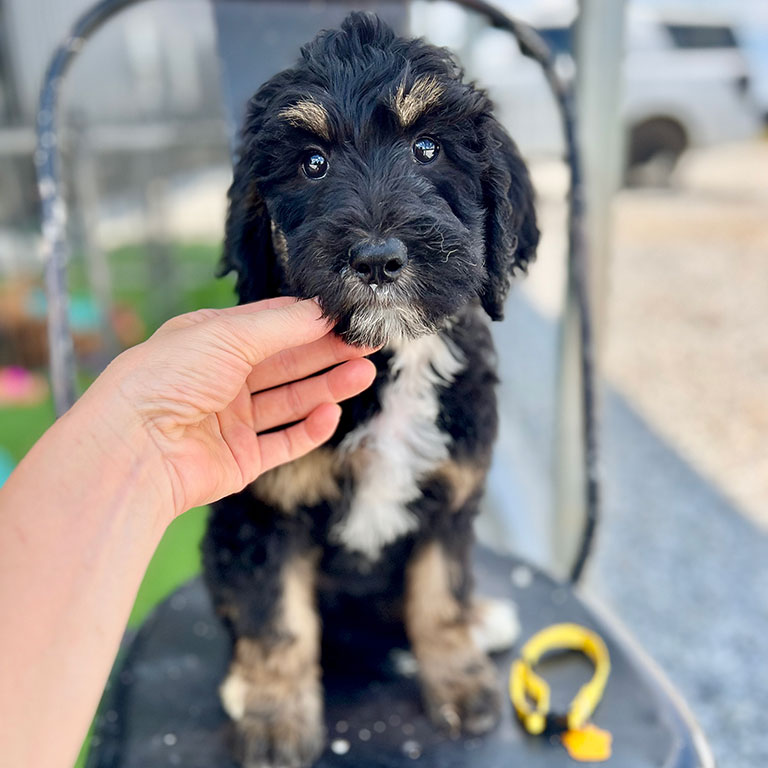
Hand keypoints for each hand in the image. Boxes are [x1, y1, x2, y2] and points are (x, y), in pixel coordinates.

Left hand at [77, 298, 375, 516]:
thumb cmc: (169, 378)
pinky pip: (283, 442)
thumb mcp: (226, 335)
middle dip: (327, 353)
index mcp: (212, 341)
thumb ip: (281, 324)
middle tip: (367, 345)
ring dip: (327, 387)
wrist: (134, 449)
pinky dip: (309, 429)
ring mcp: (231, 421)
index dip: (311, 322)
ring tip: (363, 375)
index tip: (349, 317)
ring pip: (290, 401)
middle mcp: (222, 379)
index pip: (271, 325)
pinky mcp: (239, 459)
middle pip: (287, 363)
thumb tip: (324, 312)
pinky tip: (331, 414)